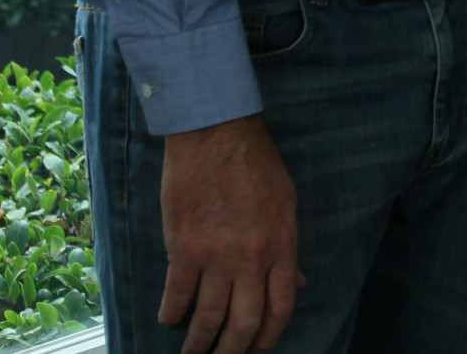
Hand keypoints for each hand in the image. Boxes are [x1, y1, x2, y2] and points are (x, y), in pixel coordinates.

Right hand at [157, 115, 303, 353]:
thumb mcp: (286, 203)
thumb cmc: (255, 164)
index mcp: (281, 246)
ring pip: (208, 318)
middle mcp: (251, 258)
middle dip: (234, 352)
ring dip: (199, 345)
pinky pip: (177, 295)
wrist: (216, 134)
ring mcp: (216, 256)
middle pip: (245, 323)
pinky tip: (169, 319)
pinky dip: (172, 314)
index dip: (270, 336)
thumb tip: (297, 283)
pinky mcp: (182, 249)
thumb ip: (288, 248)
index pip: (281, 307)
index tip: (259, 349)